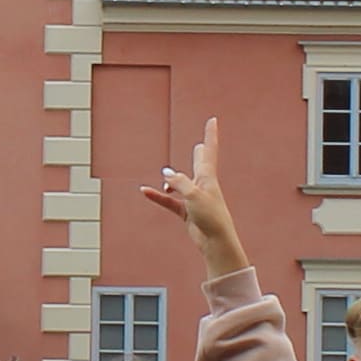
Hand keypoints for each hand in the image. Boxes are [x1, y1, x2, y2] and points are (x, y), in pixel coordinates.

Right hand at [140, 120, 250, 280]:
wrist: (215, 241)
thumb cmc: (210, 216)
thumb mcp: (193, 194)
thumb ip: (179, 181)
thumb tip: (166, 174)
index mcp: (208, 177)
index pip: (209, 151)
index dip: (210, 135)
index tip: (213, 120)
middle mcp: (202, 185)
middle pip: (200, 163)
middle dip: (200, 153)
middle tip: (202, 144)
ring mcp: (194, 198)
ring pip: (181, 184)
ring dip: (171, 181)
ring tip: (165, 178)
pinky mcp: (186, 211)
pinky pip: (169, 201)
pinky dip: (158, 196)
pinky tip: (146, 192)